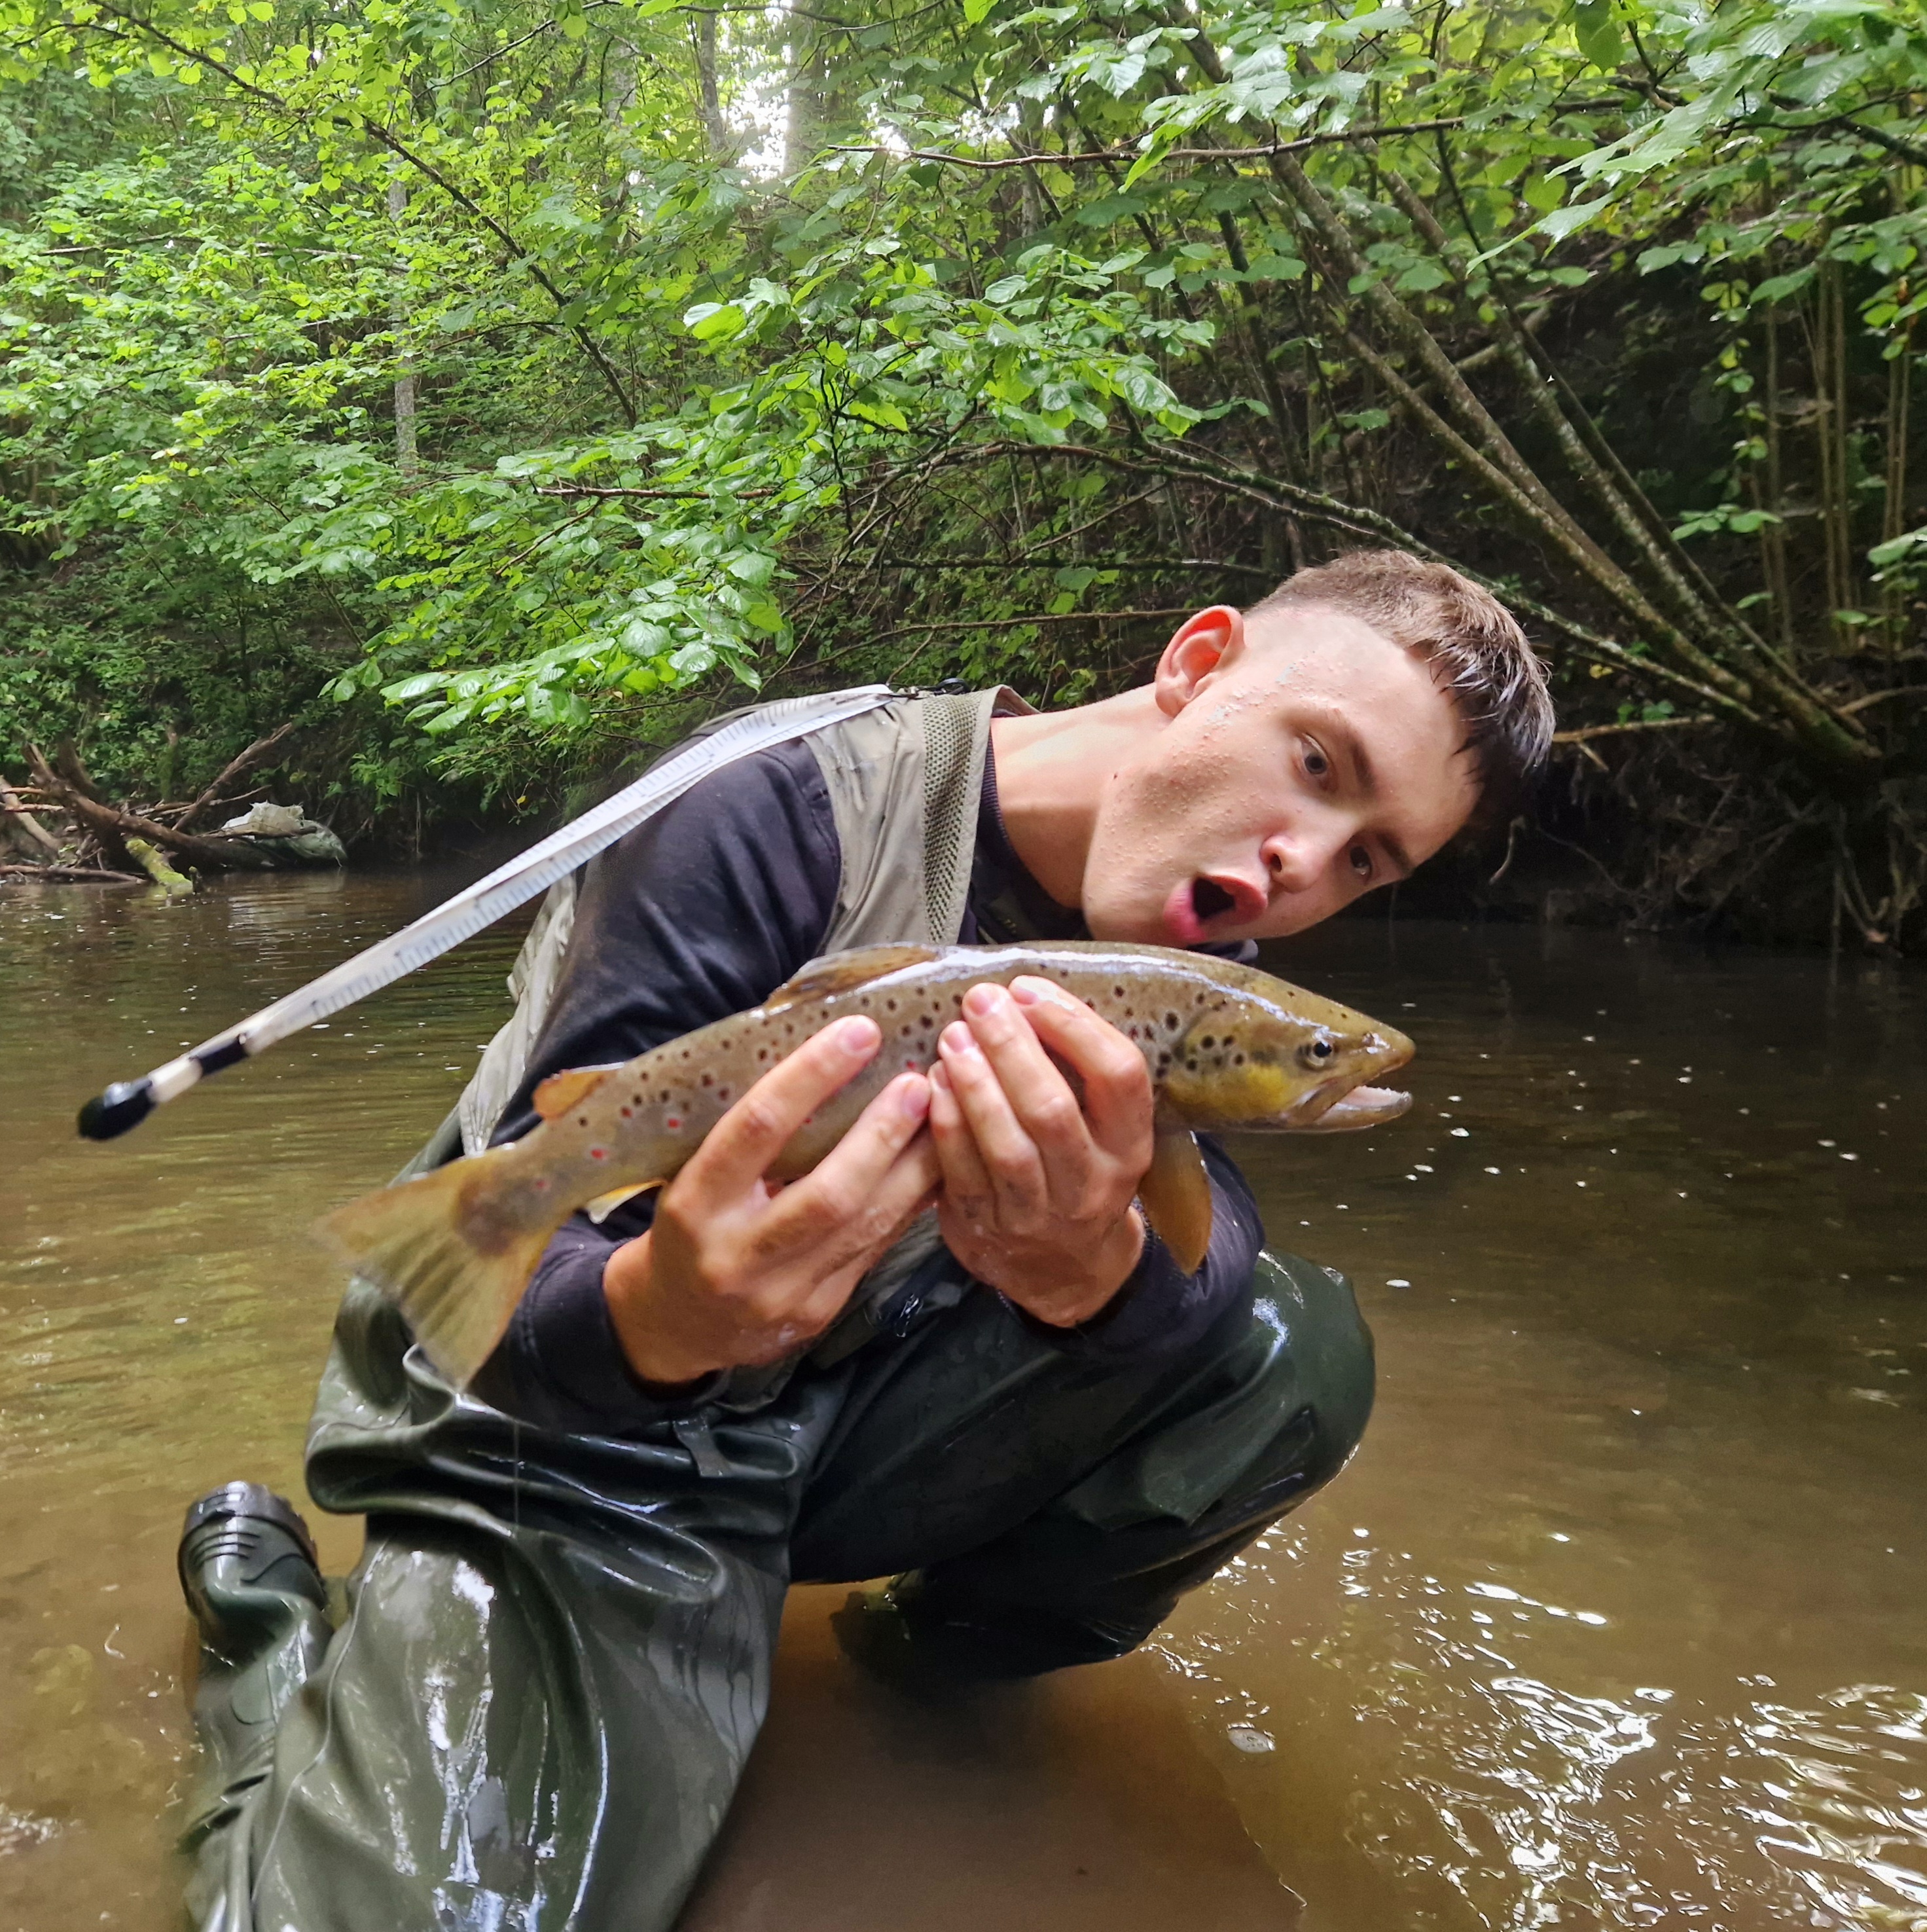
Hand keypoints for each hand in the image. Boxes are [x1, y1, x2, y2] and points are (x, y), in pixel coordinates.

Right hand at [602, 1016, 940, 1387]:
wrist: (679, 1322)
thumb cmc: (691, 1226)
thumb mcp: (693, 1176)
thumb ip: (748, 1134)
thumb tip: (826, 1057)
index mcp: (695, 1205)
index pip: (757, 1129)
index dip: (812, 1076)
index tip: (859, 1032)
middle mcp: (737, 1255)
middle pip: (828, 1192)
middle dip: (881, 1133)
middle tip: (919, 1081)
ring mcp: (782, 1293)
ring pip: (864, 1225)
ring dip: (913, 1167)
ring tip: (944, 1115)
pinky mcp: (818, 1312)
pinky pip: (875, 1249)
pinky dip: (909, 1202)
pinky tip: (935, 1164)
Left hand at [928, 976, 1153, 1326]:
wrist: (1064, 1269)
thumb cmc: (1075, 1170)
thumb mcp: (1103, 1129)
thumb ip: (1077, 1071)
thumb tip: (1023, 993)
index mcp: (1130, 1145)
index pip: (1120, 1076)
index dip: (1074, 1026)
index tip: (1029, 989)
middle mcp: (1093, 1182)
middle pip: (1053, 1109)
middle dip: (1012, 1047)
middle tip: (980, 1001)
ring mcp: (1040, 1214)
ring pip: (1008, 1146)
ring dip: (976, 1084)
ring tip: (952, 1036)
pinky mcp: (989, 1230)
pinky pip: (963, 1174)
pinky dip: (946, 1125)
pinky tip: (931, 1083)